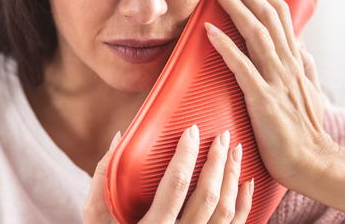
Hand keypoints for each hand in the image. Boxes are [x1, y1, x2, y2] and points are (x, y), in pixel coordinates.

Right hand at [84, 126, 252, 222]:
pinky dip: (244, 204)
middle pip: (207, 196)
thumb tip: (119, 136)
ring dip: (233, 177)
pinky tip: (246, 182)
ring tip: (235, 150)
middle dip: (217, 162)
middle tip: (221, 135)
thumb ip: (104, 177)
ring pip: (225, 211)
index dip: (186, 155)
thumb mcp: (97, 216)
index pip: (175, 185)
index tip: (191, 130)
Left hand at [205, 0, 338, 186]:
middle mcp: (288, 63)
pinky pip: (243, 67)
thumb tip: (303, 46)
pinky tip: (208, 32)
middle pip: (268, 13)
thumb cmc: (303, 129)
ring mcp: (277, 79)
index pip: (279, 12)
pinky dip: (226, 47)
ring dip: (236, 7)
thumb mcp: (307, 92)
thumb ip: (304, 67)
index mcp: (294, 59)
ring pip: (257, 32)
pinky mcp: (264, 98)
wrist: (312, 163)